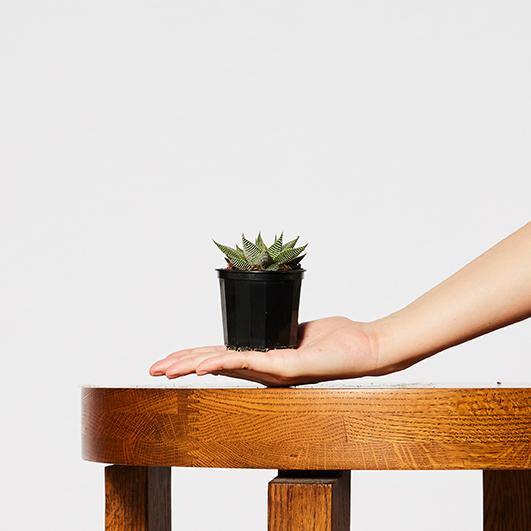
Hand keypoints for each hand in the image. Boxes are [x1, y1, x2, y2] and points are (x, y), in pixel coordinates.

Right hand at [149, 316, 383, 385]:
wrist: (366, 347)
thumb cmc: (336, 339)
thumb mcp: (297, 328)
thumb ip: (276, 329)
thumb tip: (262, 320)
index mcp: (264, 359)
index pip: (220, 357)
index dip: (193, 358)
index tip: (169, 359)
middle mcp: (264, 369)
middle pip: (214, 364)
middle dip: (181, 366)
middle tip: (153, 369)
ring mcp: (273, 371)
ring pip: (224, 366)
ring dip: (192, 366)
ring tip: (165, 369)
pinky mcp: (287, 368)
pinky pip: (248, 363)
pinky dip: (222, 362)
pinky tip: (201, 365)